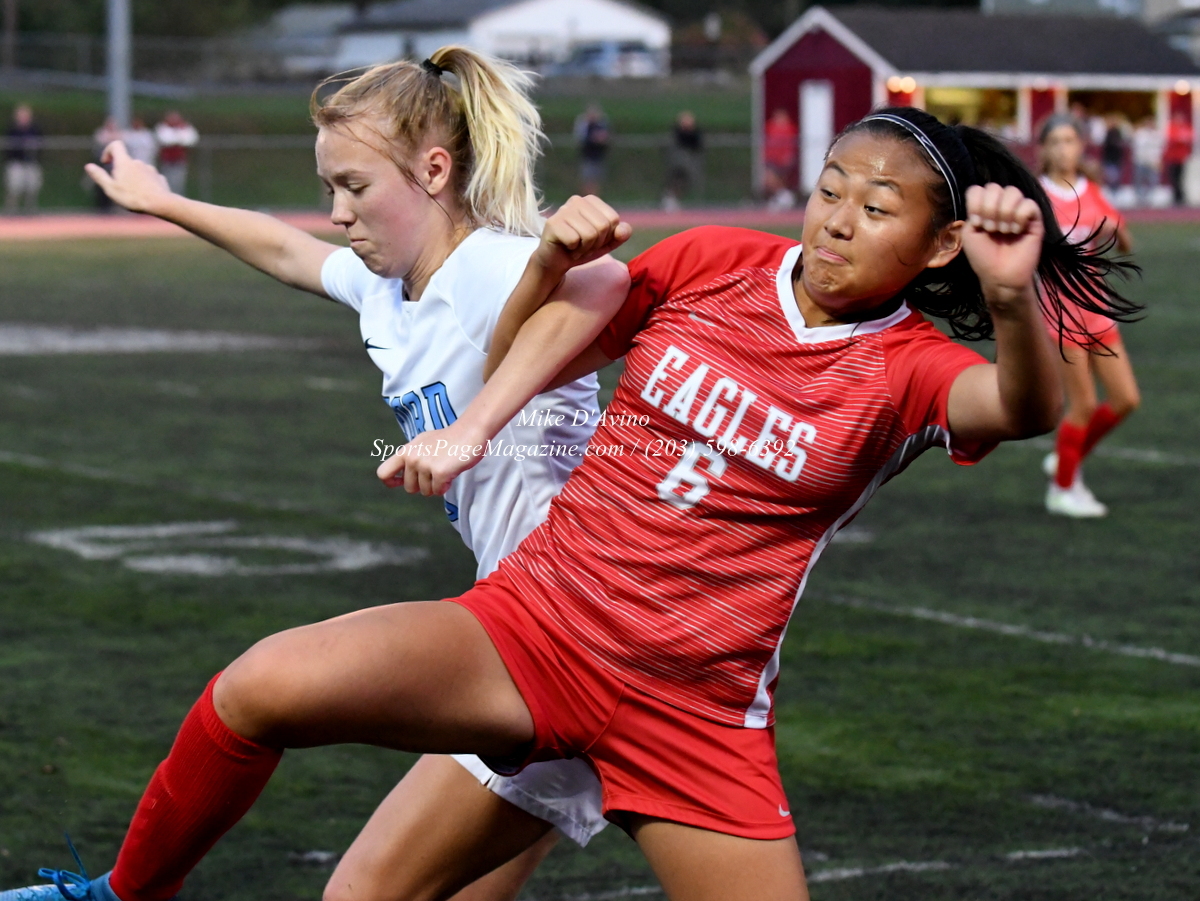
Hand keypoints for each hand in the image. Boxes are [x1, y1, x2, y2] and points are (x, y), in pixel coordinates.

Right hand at [84, 140, 172, 213]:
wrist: (160, 204)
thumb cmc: (133, 197)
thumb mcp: (110, 188)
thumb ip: (99, 176)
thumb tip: (89, 166)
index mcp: (125, 162)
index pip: (116, 145)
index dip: (108, 151)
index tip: (106, 162)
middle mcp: (138, 162)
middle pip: (126, 161)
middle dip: (121, 171)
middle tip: (120, 188)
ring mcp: (151, 169)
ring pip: (138, 170)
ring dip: (133, 178)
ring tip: (134, 194)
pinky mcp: (159, 178)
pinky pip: (149, 178)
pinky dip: (145, 184)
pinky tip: (146, 196)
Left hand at [376, 423, 487, 496]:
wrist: (470, 431)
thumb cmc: (450, 439)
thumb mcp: (423, 444)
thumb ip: (411, 457)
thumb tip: (399, 477)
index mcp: (406, 451)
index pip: (383, 473)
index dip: (391, 482)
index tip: (402, 482)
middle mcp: (412, 458)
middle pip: (409, 488)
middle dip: (423, 486)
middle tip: (435, 473)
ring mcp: (424, 465)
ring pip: (425, 492)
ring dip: (436, 486)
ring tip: (445, 468)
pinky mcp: (439, 472)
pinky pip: (438, 491)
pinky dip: (446, 486)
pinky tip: (451, 473)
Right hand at [534, 195, 632, 276]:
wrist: (556, 261)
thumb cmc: (581, 249)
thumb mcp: (605, 243)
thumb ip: (619, 235)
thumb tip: (623, 230)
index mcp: (591, 201)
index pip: (613, 219)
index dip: (607, 236)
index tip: (594, 240)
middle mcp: (577, 200)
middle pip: (603, 226)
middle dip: (596, 244)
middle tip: (583, 246)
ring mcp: (563, 210)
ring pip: (590, 234)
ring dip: (584, 249)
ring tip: (575, 247)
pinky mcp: (553, 223)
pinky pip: (574, 240)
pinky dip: (573, 250)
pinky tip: (566, 248)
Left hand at [962, 183, 1043, 307]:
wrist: (1000, 276)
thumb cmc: (984, 257)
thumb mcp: (969, 233)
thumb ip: (973, 211)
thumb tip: (985, 197)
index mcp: (983, 208)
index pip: (978, 189)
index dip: (976, 202)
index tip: (977, 223)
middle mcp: (1001, 206)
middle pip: (994, 187)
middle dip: (989, 208)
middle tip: (990, 229)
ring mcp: (1018, 211)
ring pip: (1013, 191)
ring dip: (1004, 212)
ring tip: (1003, 231)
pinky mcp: (1034, 219)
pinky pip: (1029, 204)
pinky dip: (1020, 216)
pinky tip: (1017, 230)